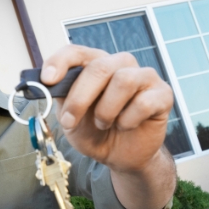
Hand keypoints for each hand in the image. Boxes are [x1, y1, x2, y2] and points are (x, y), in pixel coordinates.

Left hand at [41, 45, 172, 172]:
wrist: (121, 156)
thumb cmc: (96, 132)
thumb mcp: (70, 119)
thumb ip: (61, 99)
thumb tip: (46, 84)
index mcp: (97, 64)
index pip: (77, 52)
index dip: (60, 62)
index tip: (47, 79)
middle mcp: (121, 64)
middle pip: (100, 67)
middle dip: (80, 98)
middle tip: (69, 121)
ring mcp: (144, 76)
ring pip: (124, 80)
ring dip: (106, 110)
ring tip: (104, 124)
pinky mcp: (163, 94)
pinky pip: (143, 102)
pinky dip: (128, 120)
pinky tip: (125, 126)